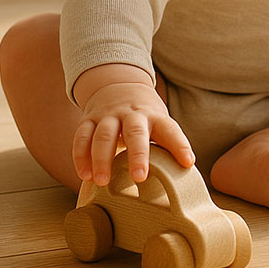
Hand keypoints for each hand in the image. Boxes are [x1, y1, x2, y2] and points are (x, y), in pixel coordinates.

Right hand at [71, 71, 193, 186]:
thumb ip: (165, 147)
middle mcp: (132, 114)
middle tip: (140, 178)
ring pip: (104, 135)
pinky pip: (82, 136)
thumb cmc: (145, 116)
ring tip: (102, 182)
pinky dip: (81, 156)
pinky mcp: (89, 119)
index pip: (170, 130)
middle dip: (138, 155)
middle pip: (135, 132)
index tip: (187, 162)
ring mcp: (108, 115)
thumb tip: (181, 180)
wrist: (118, 85)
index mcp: (154, 116)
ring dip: (102, 159)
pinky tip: (84, 175)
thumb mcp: (159, 124)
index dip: (179, 145)